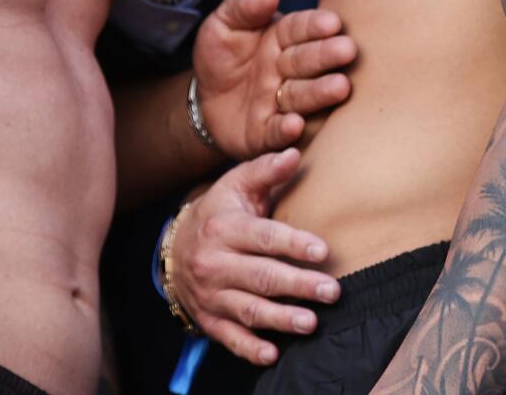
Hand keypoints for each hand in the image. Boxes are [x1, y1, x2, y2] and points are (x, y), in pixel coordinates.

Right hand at [167, 150, 338, 365]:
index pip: (263, 237)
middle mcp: (215, 263)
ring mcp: (211, 294)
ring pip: (248, 309)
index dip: (293, 244)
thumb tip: (294, 152)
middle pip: (260, 276)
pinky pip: (230, 338)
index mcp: (225, 228)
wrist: (173, 249)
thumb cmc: (218, 213)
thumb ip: (266, 171)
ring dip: (280, 319)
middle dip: (297, 285)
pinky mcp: (210, 319)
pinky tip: (272, 354)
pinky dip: (250, 348)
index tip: (323, 251)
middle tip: (332, 291)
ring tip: (311, 323)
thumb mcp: (235, 185)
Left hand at [193, 0, 354, 158]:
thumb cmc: (221, 55)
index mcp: (281, 39)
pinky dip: (286, 129)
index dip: (315, 26)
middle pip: (306, 61)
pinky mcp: (265, 133)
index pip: (299, 29)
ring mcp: (278, 102)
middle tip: (349, 50)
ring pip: (300, 95)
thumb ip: (244, 8)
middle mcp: (286, 70)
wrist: (203, 99)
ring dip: (320, 92)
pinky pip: (275, 131)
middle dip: (327, 56)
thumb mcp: (223, 25)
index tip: (332, 22)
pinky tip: (295, 124)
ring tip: (340, 86)